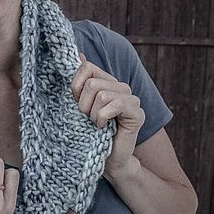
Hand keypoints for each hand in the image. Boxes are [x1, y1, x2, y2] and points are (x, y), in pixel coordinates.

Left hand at [71, 52, 145, 174]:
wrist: (104, 160)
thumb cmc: (89, 133)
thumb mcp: (78, 104)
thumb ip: (80, 80)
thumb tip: (78, 54)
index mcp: (107, 81)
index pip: (87, 67)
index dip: (76, 86)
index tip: (76, 103)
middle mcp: (121, 87)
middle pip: (92, 83)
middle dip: (83, 105)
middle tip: (87, 119)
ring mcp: (132, 99)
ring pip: (101, 94)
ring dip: (92, 114)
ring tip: (96, 124)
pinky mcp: (137, 113)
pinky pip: (114, 105)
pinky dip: (102, 119)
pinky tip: (104, 128)